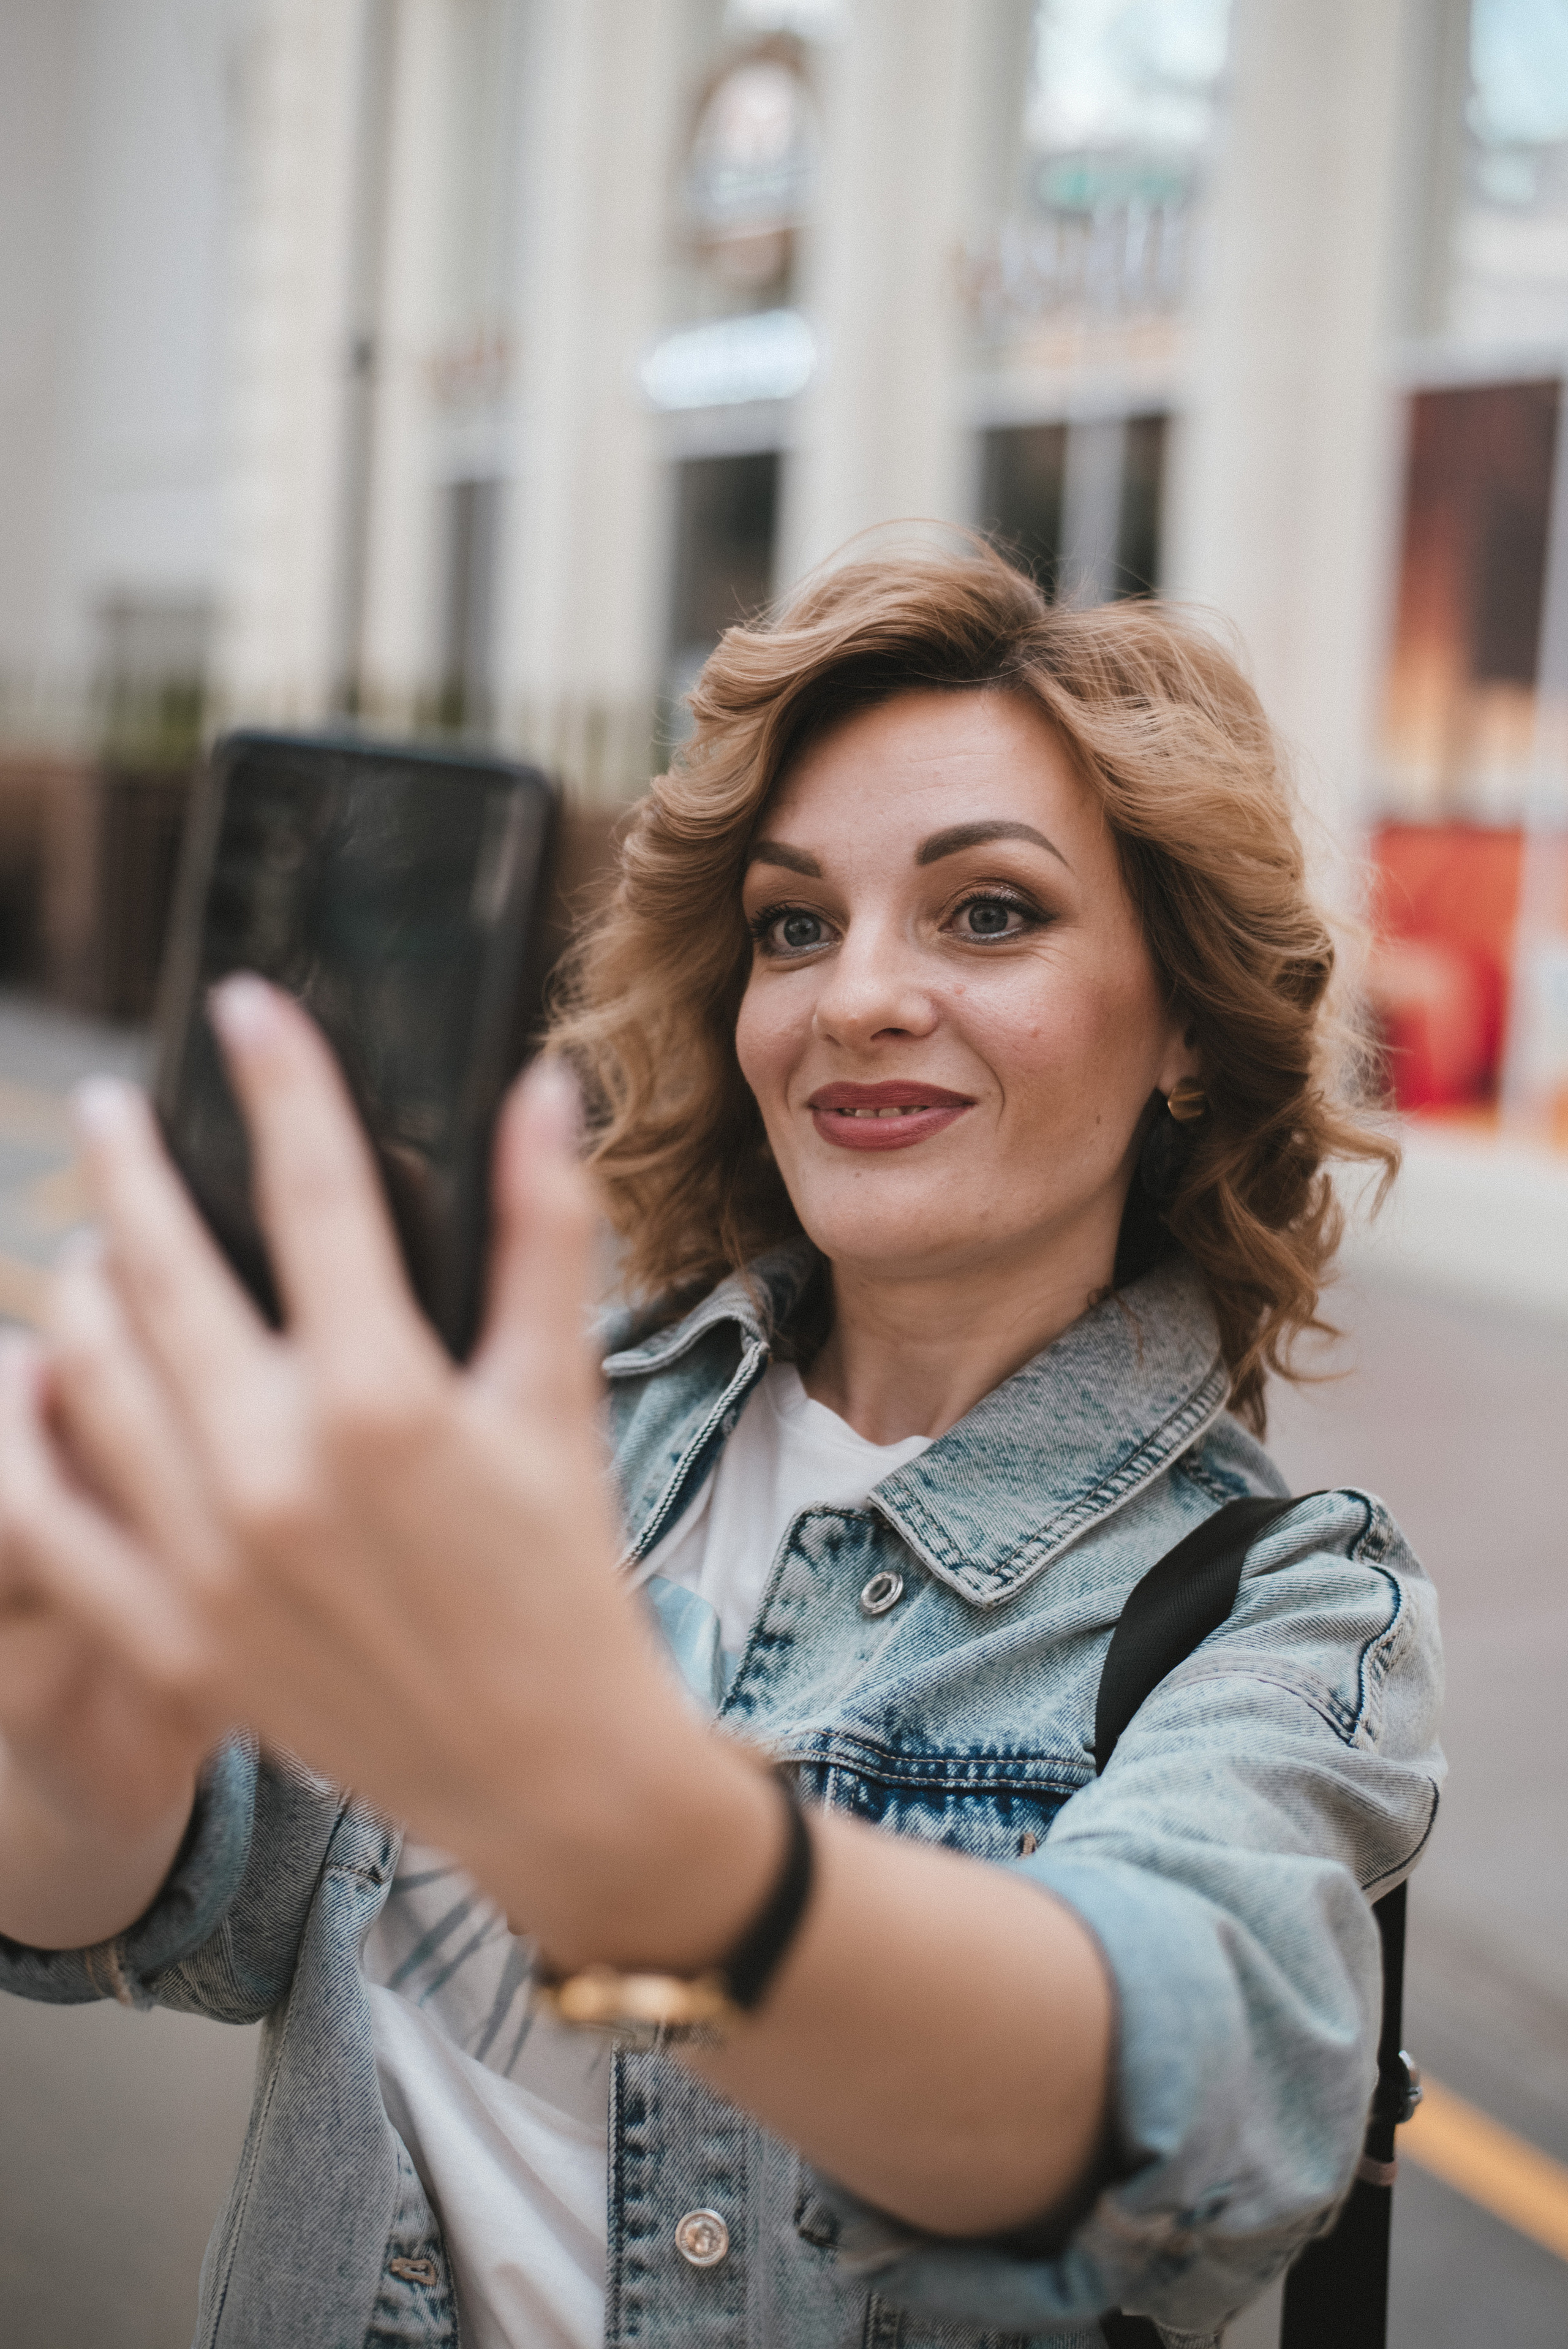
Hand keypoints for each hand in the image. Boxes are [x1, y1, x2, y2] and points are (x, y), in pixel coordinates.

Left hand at [17, 979, 777, 1967]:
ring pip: (90, 1379)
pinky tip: (27, 1376)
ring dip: (77, 1287)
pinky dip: (24, 1437)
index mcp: (385, 1399)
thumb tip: (544, 1092)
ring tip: (85, 1241)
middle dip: (129, 1169)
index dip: (278, 1081)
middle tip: (113, 1108)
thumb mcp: (559, 1397)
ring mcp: (206, 1559)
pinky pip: (46, 1516)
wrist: (548, 1769)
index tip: (244, 1007)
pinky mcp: (168, 1635)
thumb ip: (545, 1236)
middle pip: (163, 1273)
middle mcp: (277, 1470)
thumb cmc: (566, 1578)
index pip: (313, 1193)